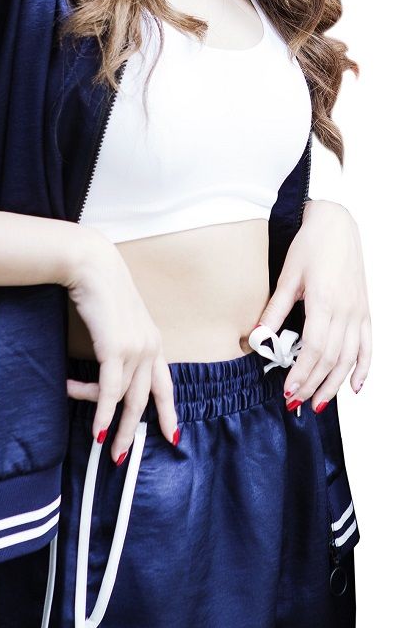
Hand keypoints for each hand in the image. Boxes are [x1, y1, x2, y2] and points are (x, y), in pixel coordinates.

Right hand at [64, 232, 178, 461]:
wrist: (91, 265)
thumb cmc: (98, 289)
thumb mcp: (115, 321)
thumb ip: (118, 344)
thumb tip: (108, 368)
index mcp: (153, 341)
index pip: (165, 383)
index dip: (169, 411)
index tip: (173, 435)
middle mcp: (150, 347)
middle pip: (144, 400)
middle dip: (132, 431)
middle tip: (120, 456)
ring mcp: (136, 349)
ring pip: (125, 399)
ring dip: (106, 420)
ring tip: (94, 438)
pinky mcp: (116, 349)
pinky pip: (110, 392)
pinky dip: (102, 414)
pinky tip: (95, 430)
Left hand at [257, 200, 371, 409]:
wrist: (337, 224)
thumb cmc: (310, 246)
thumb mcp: (287, 276)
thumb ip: (274, 309)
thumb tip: (258, 338)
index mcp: (324, 302)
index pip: (314, 349)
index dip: (302, 373)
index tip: (287, 391)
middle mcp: (346, 310)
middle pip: (331, 359)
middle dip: (313, 385)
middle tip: (295, 403)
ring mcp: (359, 312)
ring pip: (350, 358)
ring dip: (334, 384)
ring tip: (317, 403)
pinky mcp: (365, 311)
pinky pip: (368, 346)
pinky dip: (363, 368)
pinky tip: (355, 387)